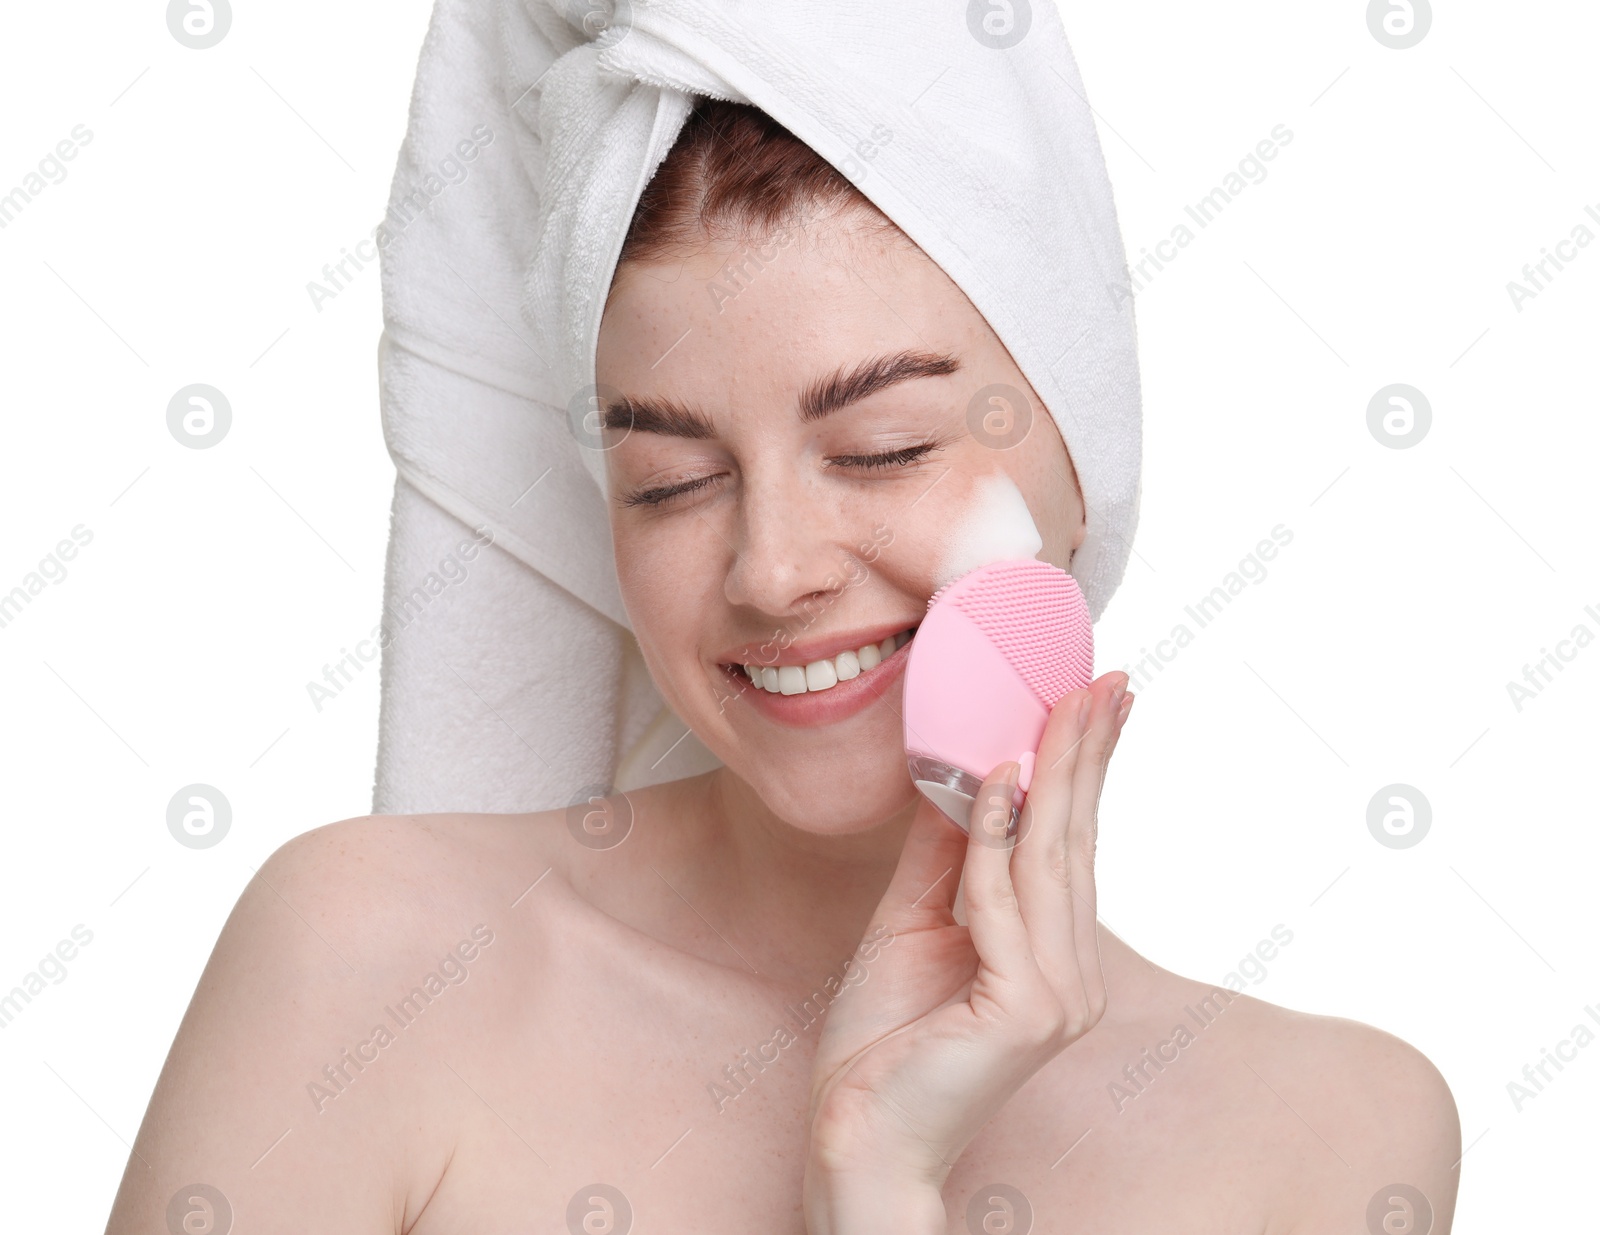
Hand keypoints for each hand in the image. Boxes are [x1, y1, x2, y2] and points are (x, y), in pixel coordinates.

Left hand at [802, 671, 1133, 1196]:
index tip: (1098, 701)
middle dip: (1086, 754)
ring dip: (1056, 774)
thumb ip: (945, 856)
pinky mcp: (1026, 1012)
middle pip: (1075, 844)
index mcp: (1053, 956)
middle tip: (1102, 681)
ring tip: (1065, 704)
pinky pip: (1002, 904)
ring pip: (1051, 863)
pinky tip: (1000, 778)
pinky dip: (997, 839)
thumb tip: (965, 774)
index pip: (1072, 847)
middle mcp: (1071, 975)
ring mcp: (1056, 996)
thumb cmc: (882, 1043)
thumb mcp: (912, 921)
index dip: (1085, 772)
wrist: (857, 1135)